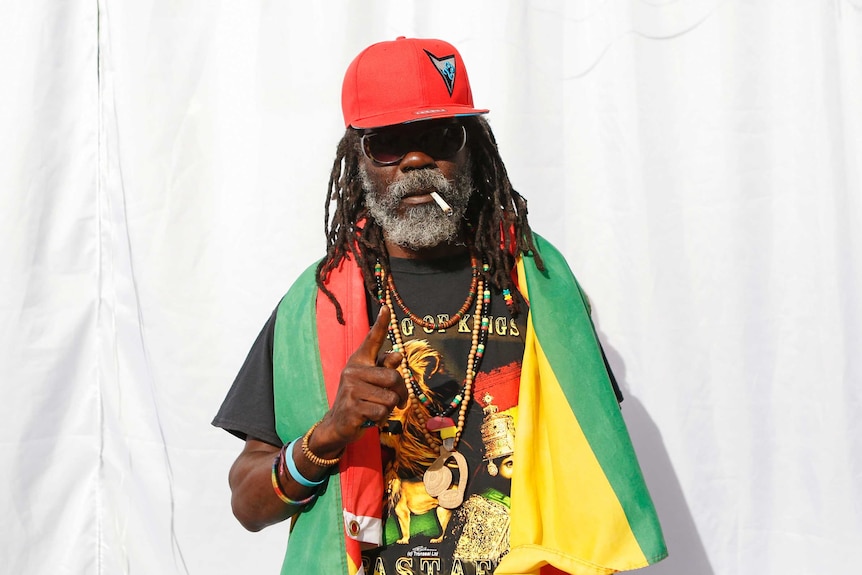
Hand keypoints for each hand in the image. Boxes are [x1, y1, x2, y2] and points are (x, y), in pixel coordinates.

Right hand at [311, 305, 405, 454]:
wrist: (337, 424)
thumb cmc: (360, 399)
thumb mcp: (372, 381)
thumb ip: (384, 368)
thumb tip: (397, 355)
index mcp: (359, 361)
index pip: (372, 340)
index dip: (381, 324)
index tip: (386, 307)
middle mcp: (353, 371)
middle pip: (394, 377)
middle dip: (401, 393)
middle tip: (396, 401)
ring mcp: (351, 389)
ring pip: (391, 398)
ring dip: (389, 408)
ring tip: (375, 409)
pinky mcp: (352, 408)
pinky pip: (382, 412)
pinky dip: (381, 419)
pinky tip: (369, 418)